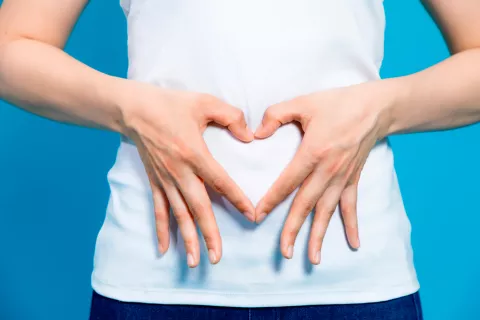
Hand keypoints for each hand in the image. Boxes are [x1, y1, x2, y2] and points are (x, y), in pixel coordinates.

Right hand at [119, 81, 255, 267]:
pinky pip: (159, 209)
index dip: (237, 199)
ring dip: (187, 239)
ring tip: (195, 261)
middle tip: (217, 257)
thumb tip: (249, 136)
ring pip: (178, 214)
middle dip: (209, 233)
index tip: (251, 215)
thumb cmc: (170, 104)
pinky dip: (162, 229)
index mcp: (194, 153)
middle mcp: (179, 171)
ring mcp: (165, 179)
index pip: (220, 182)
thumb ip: (231, 116)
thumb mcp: (204, 102)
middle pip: (197, 207)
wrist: (134, 109)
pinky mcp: (154, 181)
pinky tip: (164, 249)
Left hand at [254, 81, 391, 264]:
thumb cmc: (338, 103)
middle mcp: (328, 170)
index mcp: (313, 152)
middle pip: (306, 204)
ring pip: (327, 211)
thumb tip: (256, 133)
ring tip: (313, 258)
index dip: (271, 200)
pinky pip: (351, 205)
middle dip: (293, 229)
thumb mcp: (303, 102)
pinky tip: (353, 244)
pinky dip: (352, 225)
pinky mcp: (353, 179)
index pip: (287, 182)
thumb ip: (276, 115)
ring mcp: (343, 177)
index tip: (257, 216)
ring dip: (320, 235)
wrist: (375, 107)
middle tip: (284, 252)